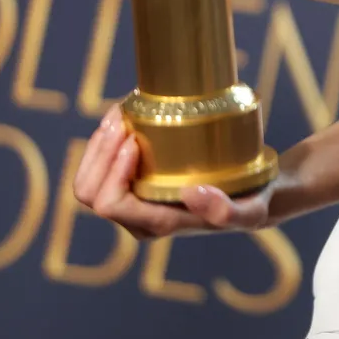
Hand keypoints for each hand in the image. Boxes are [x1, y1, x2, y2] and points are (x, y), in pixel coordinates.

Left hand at [74, 103, 272, 237]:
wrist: (250, 197)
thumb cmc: (249, 203)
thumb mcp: (251, 210)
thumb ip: (228, 212)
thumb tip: (191, 194)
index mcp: (157, 224)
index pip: (111, 204)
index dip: (113, 172)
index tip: (135, 141)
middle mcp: (137, 219)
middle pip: (90, 193)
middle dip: (99, 153)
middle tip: (123, 120)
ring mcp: (131, 202)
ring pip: (87, 180)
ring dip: (97, 144)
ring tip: (120, 113)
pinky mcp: (132, 185)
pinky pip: (98, 167)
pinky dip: (103, 140)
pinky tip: (122, 115)